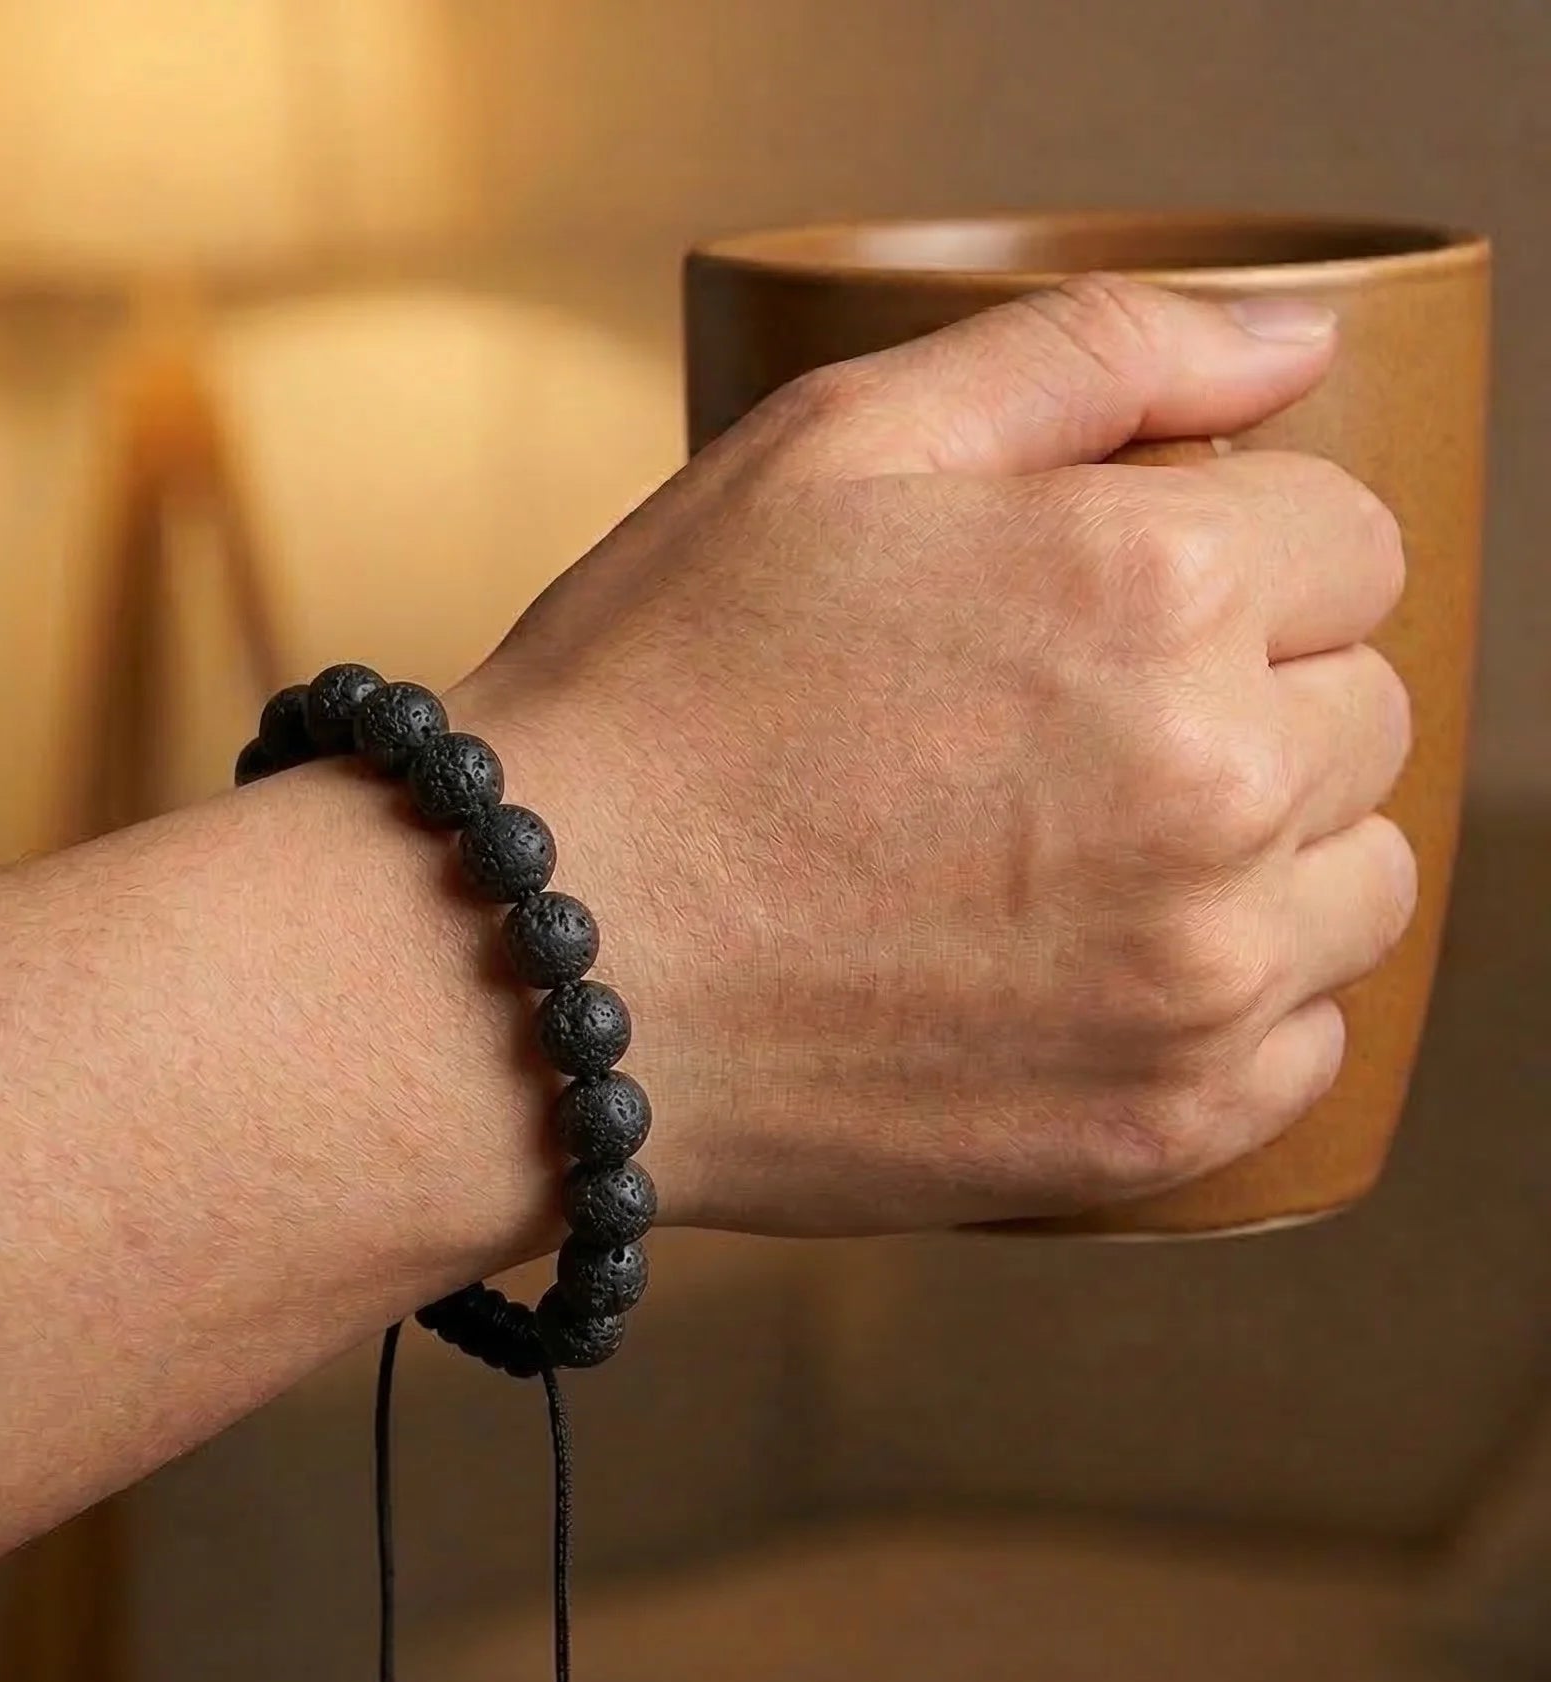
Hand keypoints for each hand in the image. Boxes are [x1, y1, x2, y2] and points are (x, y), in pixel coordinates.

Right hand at [453, 276, 1412, 1233]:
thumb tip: (1301, 346)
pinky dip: (1230, 1006)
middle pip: (1365, 714)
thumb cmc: (652, 699)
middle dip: (1251, 697)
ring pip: (1361, 884)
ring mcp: (1198, 978)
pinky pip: (1304, 1045)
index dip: (1234, 558)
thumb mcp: (829, 446)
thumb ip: (1092, 354)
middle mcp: (1214, 784)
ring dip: (1265, 857)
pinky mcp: (1157, 1125)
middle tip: (1060, 739)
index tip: (1111, 611)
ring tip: (1077, 862)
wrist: (526, 969)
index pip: (1350, 545)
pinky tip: (1089, 978)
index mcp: (1156, 585)